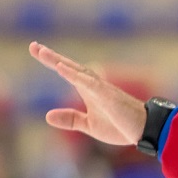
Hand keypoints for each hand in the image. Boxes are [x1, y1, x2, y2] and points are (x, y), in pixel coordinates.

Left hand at [28, 41, 146, 144]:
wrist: (145, 131)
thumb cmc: (121, 127)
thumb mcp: (89, 125)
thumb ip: (70, 119)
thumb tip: (47, 116)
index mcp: (88, 91)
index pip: (66, 72)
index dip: (51, 61)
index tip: (37, 50)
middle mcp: (93, 85)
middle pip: (69, 66)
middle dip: (51, 56)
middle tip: (33, 45)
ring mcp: (101, 89)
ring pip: (77, 71)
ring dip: (59, 61)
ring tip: (42, 52)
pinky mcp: (108, 96)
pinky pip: (89, 83)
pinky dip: (74, 75)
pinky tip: (62, 68)